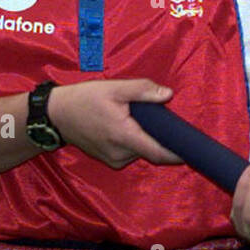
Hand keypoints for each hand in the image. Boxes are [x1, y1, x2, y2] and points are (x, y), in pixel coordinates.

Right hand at [46, 79, 181, 168]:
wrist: (56, 115)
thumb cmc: (85, 99)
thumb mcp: (114, 88)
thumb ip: (143, 91)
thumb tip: (168, 95)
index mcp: (124, 137)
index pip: (159, 153)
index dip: (178, 154)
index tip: (193, 150)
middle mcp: (120, 154)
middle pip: (151, 150)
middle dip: (159, 136)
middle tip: (158, 117)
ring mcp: (114, 160)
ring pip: (141, 151)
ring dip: (145, 138)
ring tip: (136, 118)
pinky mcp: (109, 160)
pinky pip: (130, 152)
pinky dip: (135, 141)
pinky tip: (127, 126)